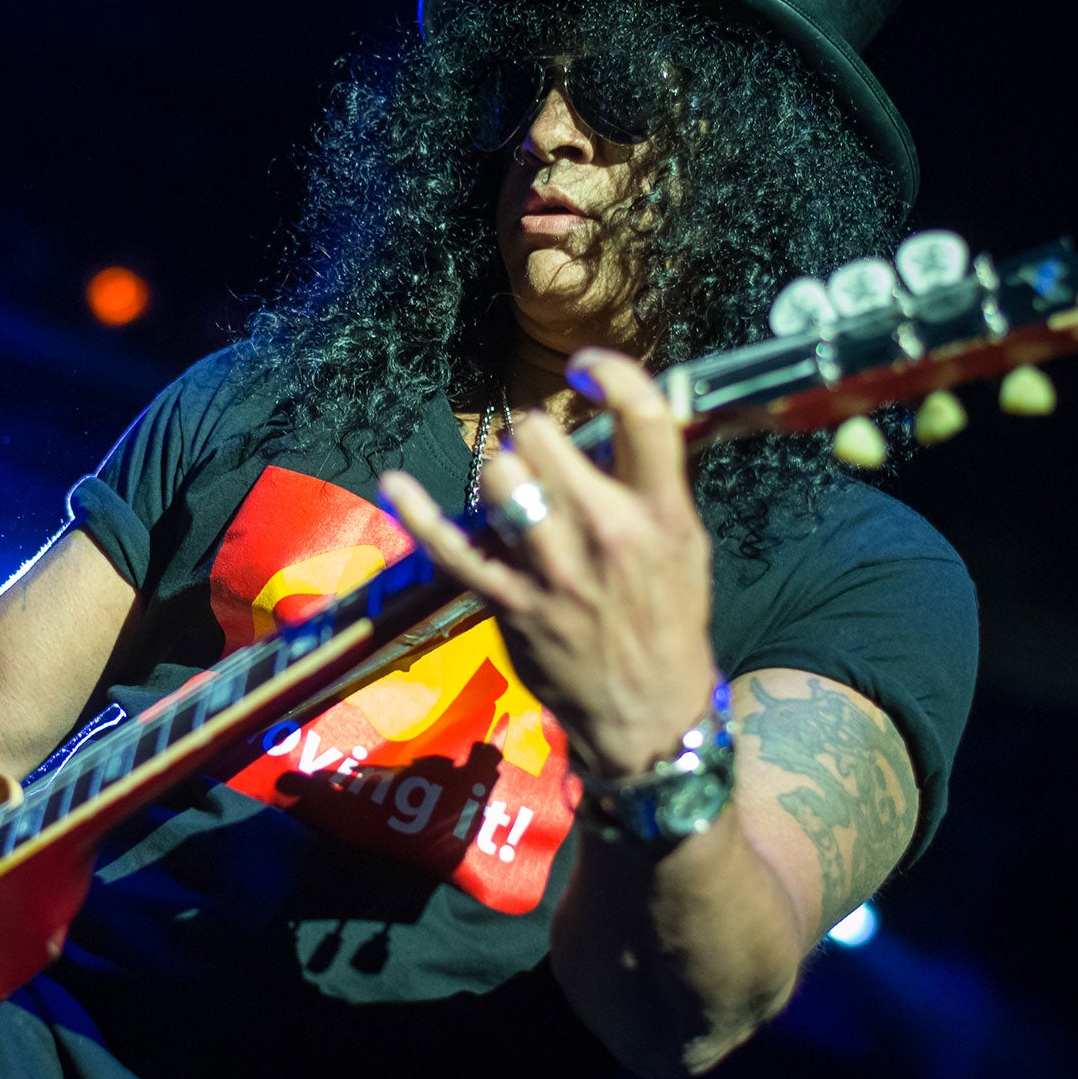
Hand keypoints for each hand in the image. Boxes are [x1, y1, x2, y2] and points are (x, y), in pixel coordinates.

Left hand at [380, 349, 717, 776]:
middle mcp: (609, 534)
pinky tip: (393, 484)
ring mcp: (554, 570)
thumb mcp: (684, 544)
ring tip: (514, 495)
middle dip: (536, 440)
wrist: (649, 713)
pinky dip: (416, 513)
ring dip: (500, 476)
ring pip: (500, 478)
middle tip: (543, 462)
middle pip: (545, 440)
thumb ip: (649, 484)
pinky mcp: (509, 602)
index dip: (609, 373)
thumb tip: (606, 421)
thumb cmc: (667, 618)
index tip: (584, 365)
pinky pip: (451, 547)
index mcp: (662, 513)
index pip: (644, 416)